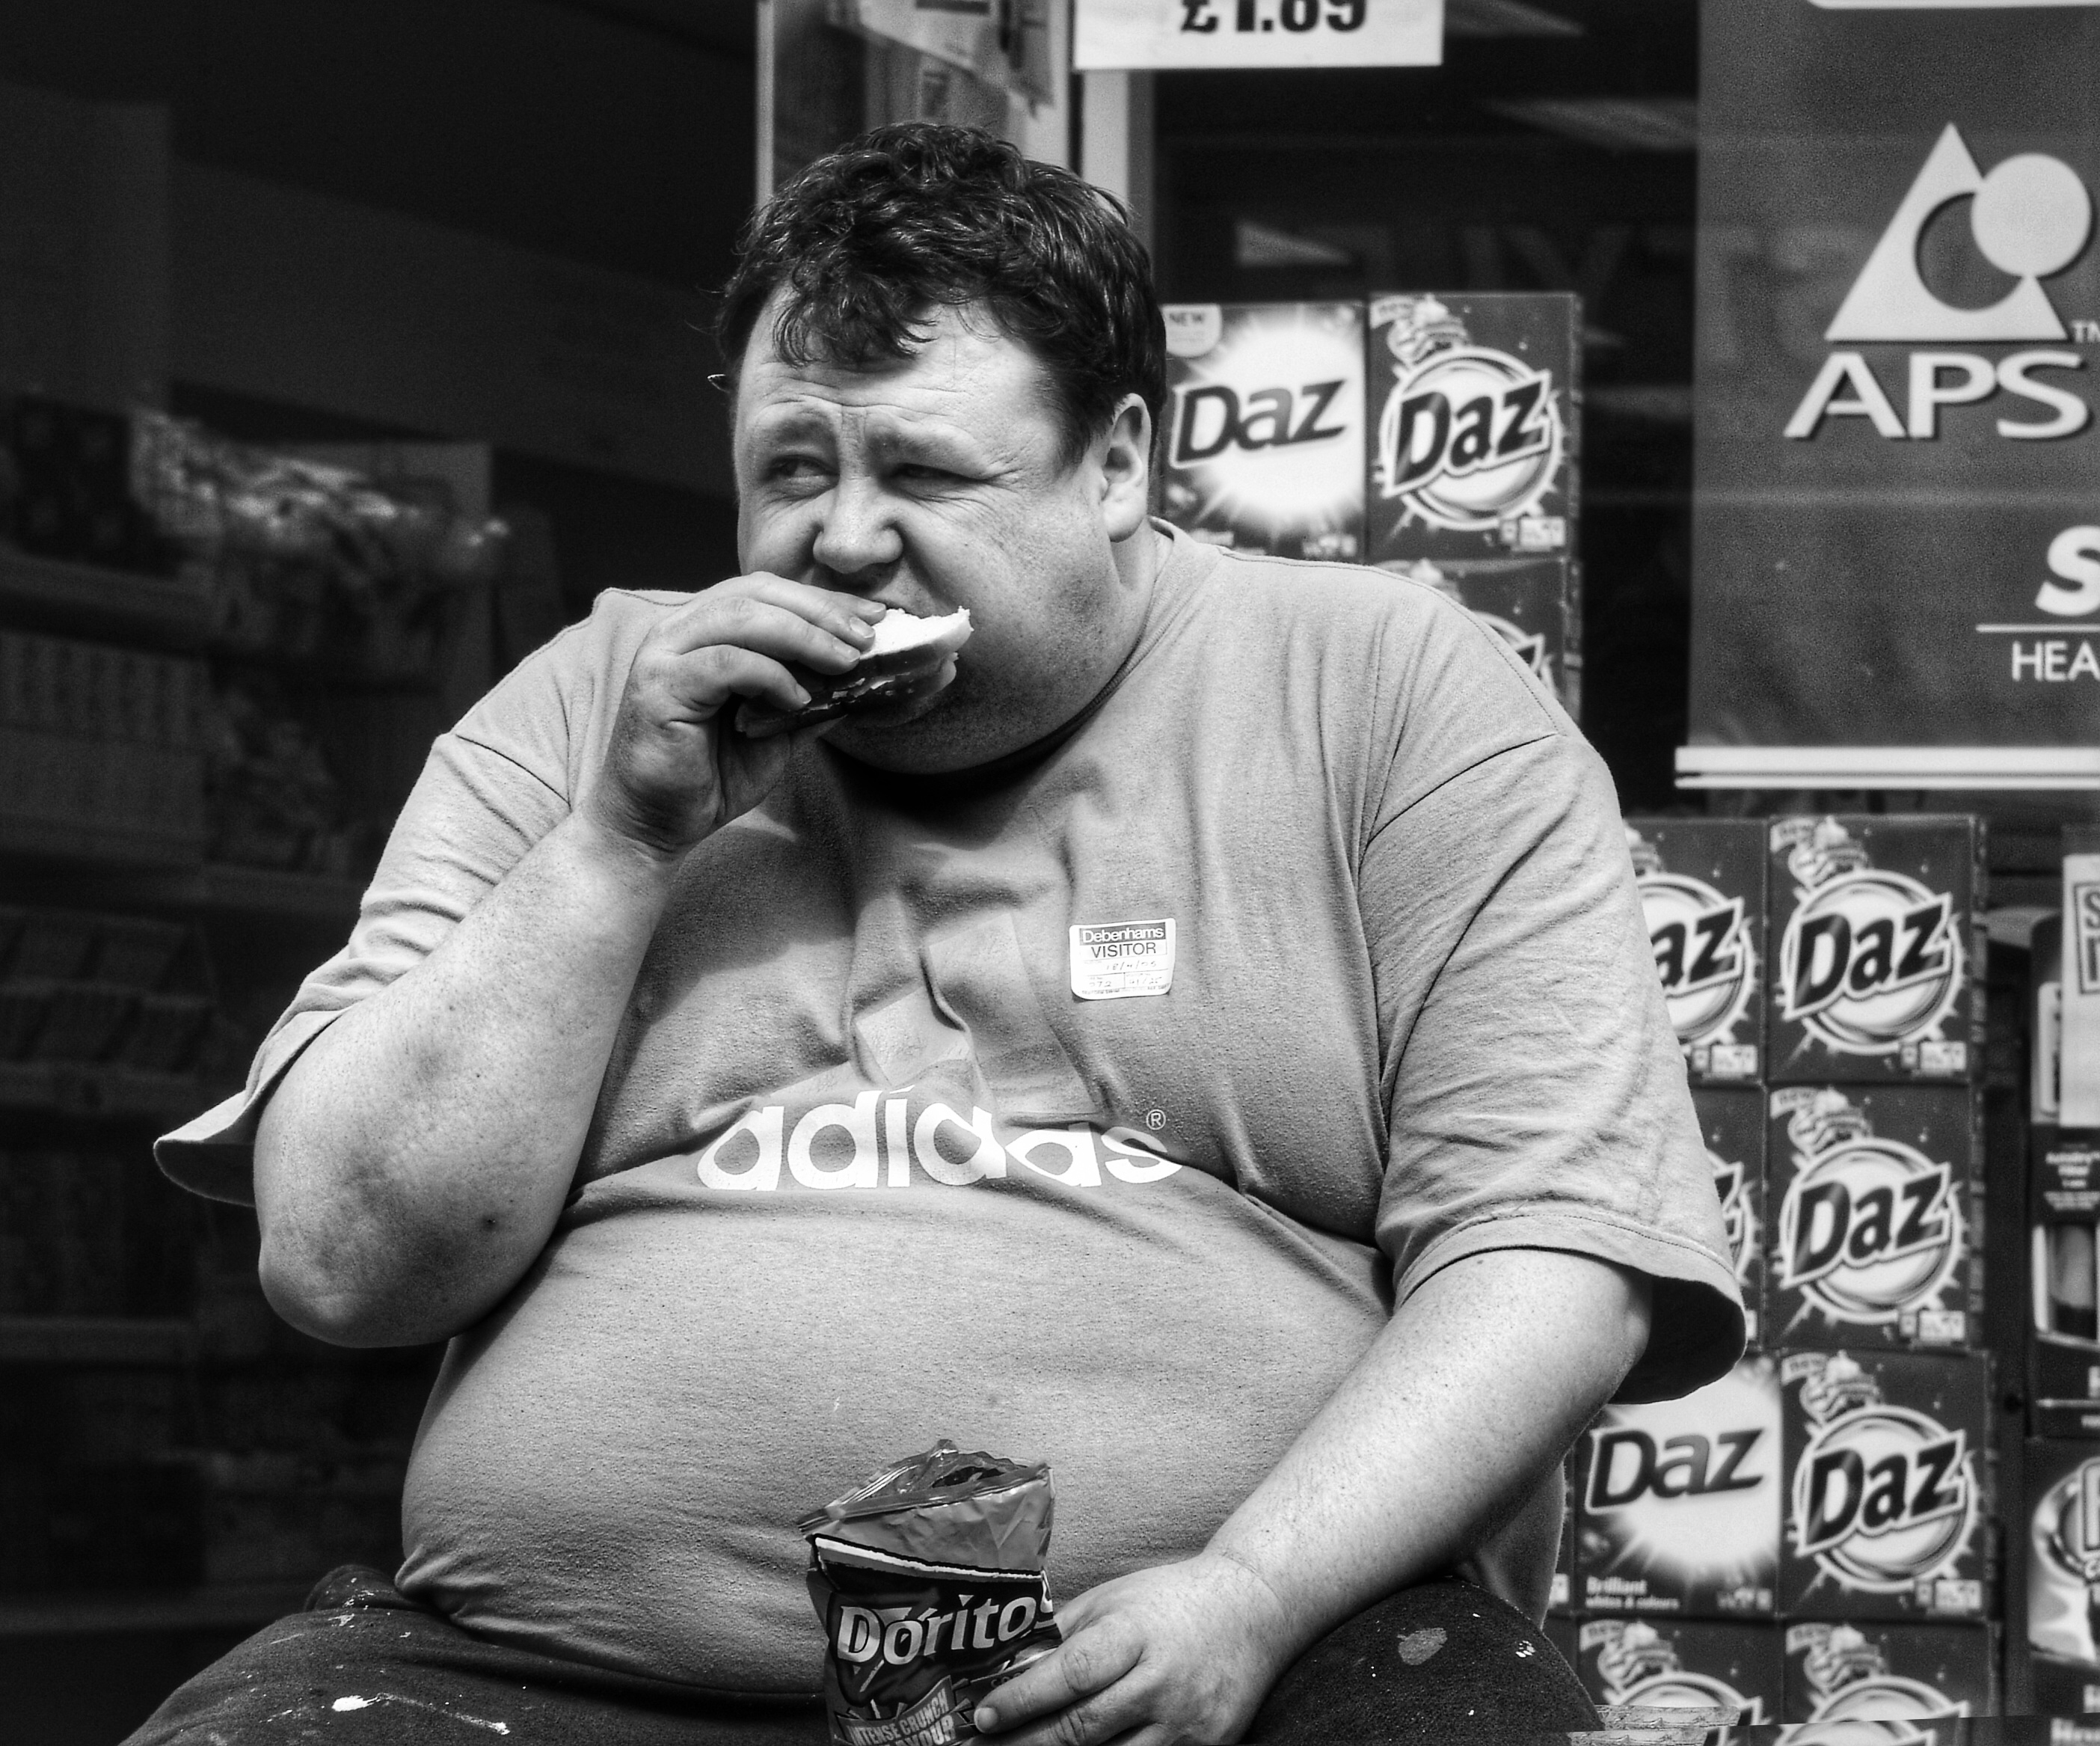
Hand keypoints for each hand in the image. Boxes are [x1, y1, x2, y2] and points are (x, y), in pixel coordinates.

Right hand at [582, 575, 884, 856]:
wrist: (655, 825)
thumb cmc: (710, 776)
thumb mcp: (777, 733)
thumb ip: (811, 700)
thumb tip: (865, 679)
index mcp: (705, 631)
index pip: (768, 593)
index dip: (823, 600)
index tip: (876, 616)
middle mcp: (679, 631)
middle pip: (757, 593)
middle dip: (821, 611)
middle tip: (868, 636)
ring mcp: (664, 655)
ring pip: (741, 617)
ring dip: (804, 636)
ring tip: (846, 662)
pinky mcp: (658, 687)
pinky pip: (724, 664)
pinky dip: (769, 675)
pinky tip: (799, 698)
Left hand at [973, 1553, 1299, 1745]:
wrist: (1253, 1610)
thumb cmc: (1170, 1600)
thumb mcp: (1113, 1599)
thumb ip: (1062, 1633)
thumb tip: (1004, 1666)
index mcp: (1134, 1634)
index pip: (1070, 1675)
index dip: (1022, 1699)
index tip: (982, 1716)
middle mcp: (1161, 1682)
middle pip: (1083, 1729)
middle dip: (1027, 1745)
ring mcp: (1186, 1724)